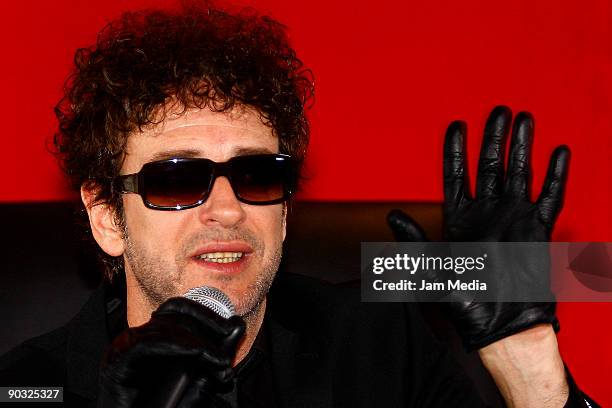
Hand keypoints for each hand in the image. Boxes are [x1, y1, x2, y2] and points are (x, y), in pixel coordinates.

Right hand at [98, 297, 244, 407]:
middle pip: (173, 315)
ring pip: (164, 329)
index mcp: (151, 339)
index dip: (205, 313)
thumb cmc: (162, 407)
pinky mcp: (116, 366)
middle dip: (206, 322)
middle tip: (228, 335)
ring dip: (199, 342)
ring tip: (219, 359)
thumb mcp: (196, 382)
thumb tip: (237, 326)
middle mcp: (135, 340)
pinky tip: (199, 355)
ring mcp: (123, 352)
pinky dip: (177, 348)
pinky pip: (148, 346)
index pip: (177, 310)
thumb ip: (215, 355)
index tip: (229, 325)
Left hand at [387, 105, 569, 349]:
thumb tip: (392, 216)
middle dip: (493, 137)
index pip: (456, 176)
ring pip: (518, 174)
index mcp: (459, 219)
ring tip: (524, 119)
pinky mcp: (537, 231)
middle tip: (498, 110)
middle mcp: (486, 214)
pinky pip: (550, 198)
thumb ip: (415, 241)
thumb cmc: (465, 302)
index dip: (456, 150)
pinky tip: (558, 152)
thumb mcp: (431, 270)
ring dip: (522, 147)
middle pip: (490, 166)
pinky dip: (555, 175)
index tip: (457, 124)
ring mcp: (513, 219)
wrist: (501, 326)